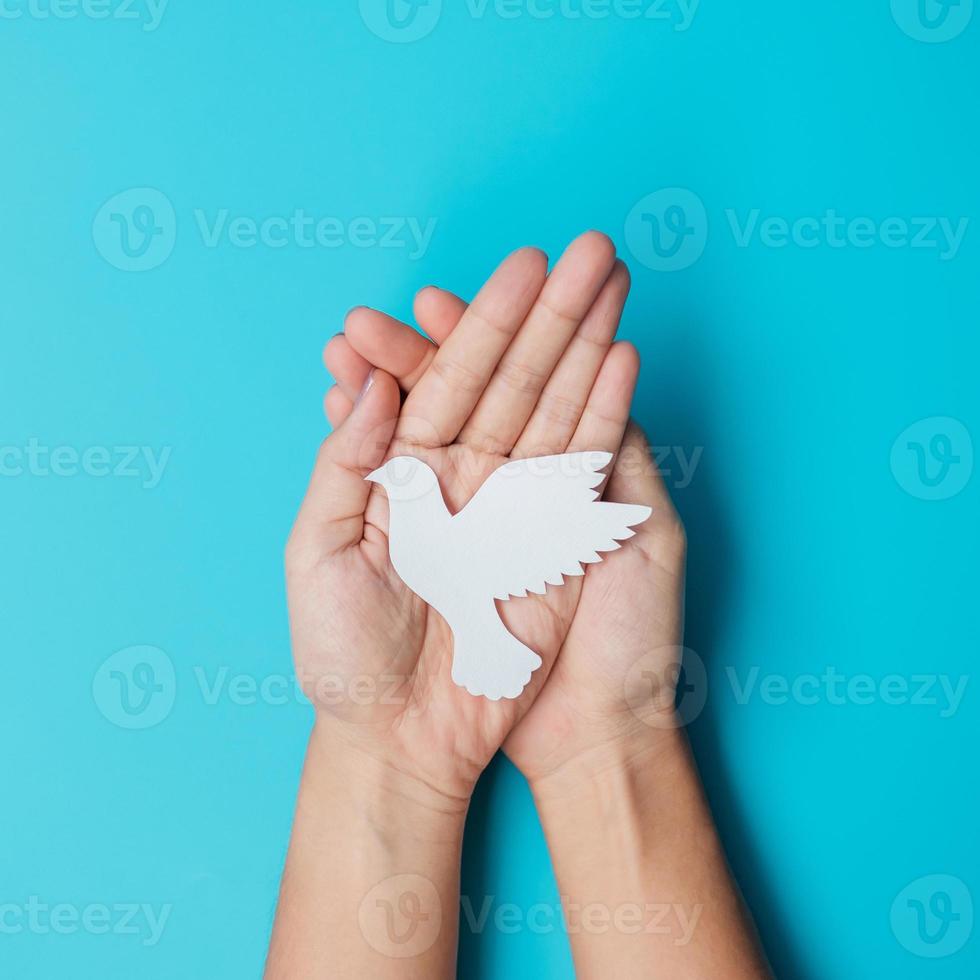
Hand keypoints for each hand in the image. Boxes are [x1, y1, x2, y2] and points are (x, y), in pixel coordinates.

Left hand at [321, 232, 687, 793]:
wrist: (405, 739)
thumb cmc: (345, 658)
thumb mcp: (317, 556)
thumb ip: (345, 464)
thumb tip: (371, 383)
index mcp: (405, 470)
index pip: (444, 378)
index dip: (477, 323)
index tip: (512, 270)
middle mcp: (465, 476)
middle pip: (511, 378)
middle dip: (548, 314)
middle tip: (585, 247)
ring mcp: (514, 506)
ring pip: (555, 407)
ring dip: (586, 344)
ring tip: (614, 281)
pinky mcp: (554, 544)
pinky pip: (583, 470)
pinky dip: (604, 415)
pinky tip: (623, 360)